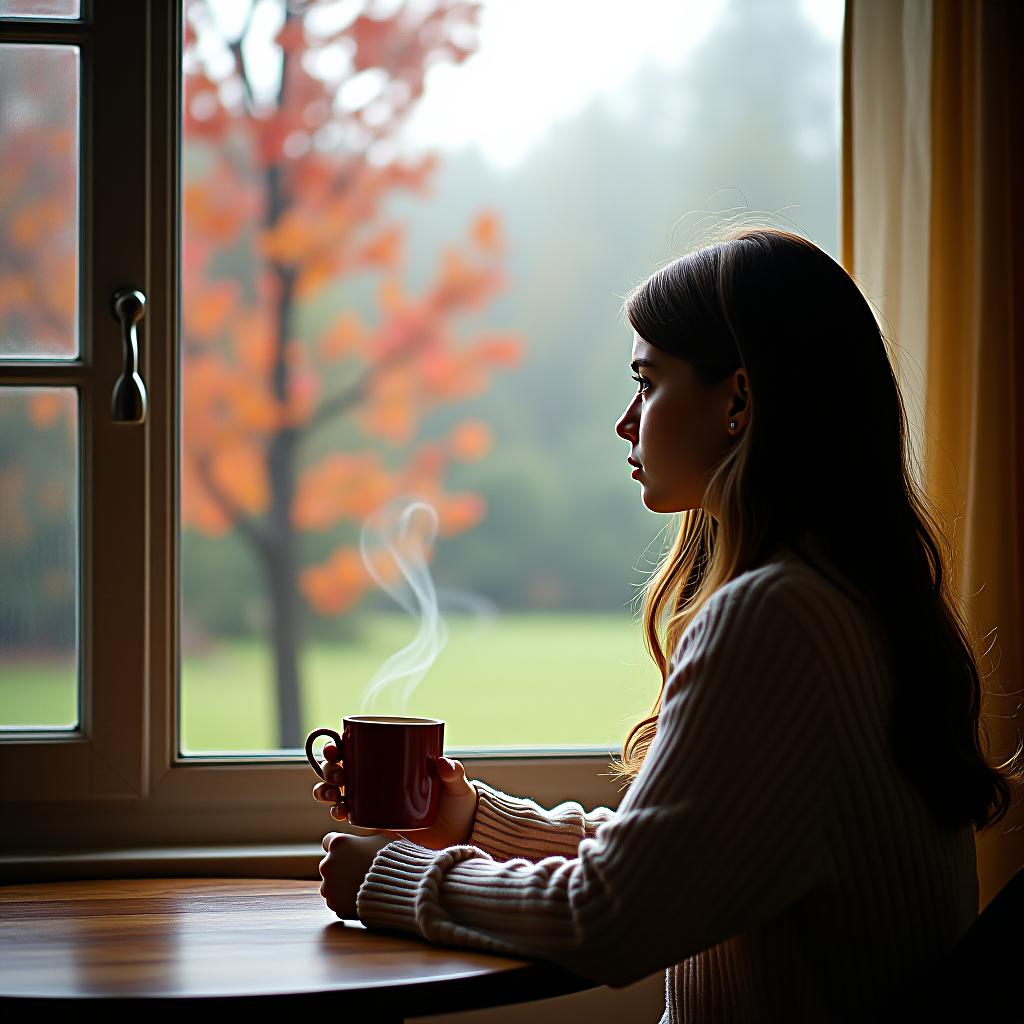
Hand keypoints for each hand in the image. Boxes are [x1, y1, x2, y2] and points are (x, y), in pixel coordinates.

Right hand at [312, 742, 480, 850]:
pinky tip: (339, 812)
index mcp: (392, 761)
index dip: (339, 746)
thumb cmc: (458, 803)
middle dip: (330, 770)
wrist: (460, 836)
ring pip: (339, 792)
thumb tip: (444, 762)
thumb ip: (453, 773)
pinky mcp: (375, 823)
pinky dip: (338, 812)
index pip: (359, 748)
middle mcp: (378, 778)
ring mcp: (374, 801)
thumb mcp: (456, 785)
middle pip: (342, 769)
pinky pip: (350, 816)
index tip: (334, 748)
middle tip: (338, 776)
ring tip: (332, 796)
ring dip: (326, 791)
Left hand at [319, 831, 389, 919]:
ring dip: (341, 886)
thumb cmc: (393, 858)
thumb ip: (364, 840)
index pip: (329, 841)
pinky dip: (346, 902)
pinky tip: (362, 899)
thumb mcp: (381, 838)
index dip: (341, 847)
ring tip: (362, 887)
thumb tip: (364, 841)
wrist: (399, 888)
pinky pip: (338, 902)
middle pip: (329, 865)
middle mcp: (327, 864)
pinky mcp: (335, 906)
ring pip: (330, 885)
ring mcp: (329, 887)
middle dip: (341, 867)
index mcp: (338, 843)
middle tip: (360, 871)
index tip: (349, 852)